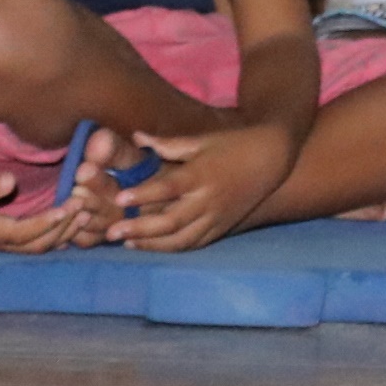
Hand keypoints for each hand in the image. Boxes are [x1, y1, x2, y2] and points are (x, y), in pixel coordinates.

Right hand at [0, 168, 86, 253]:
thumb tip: (10, 180)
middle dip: (64, 229)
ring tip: (84, 213)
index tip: (72, 206)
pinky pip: (30, 242)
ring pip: (35, 247)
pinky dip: (51, 233)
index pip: (25, 233)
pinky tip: (66, 219)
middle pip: (37, 245)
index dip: (50, 222)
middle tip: (87, 206)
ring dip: (61, 233)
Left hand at [109, 122, 296, 250]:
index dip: (142, 194)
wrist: (273, 157)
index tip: (118, 199)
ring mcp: (216, 217)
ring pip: (182, 239)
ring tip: (128, 244)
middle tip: (112, 232)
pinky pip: (196, 243)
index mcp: (201, 174)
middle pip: (170, 221)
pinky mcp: (223, 227)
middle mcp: (208, 199)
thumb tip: (135, 137)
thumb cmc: (234, 144)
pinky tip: (154, 247)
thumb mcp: (202, 140)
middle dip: (139, 229)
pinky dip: (173, 248)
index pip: (168, 188)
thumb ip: (167, 143)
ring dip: (153, 244)